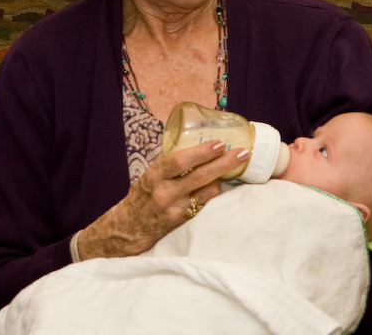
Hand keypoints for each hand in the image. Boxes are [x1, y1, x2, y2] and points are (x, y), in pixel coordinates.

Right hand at [76, 140, 249, 259]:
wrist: (128, 228)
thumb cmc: (142, 195)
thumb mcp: (150, 175)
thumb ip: (170, 162)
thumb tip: (197, 142)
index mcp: (155, 175)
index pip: (179, 161)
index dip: (201, 152)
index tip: (220, 143)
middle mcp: (164, 193)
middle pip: (199, 176)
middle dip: (224, 163)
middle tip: (243, 153)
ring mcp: (175, 210)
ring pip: (206, 192)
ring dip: (223, 179)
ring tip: (237, 166)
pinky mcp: (182, 222)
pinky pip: (204, 205)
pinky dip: (214, 194)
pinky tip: (222, 185)